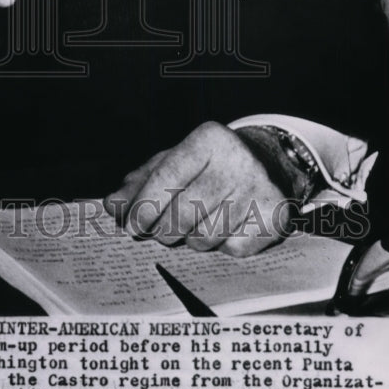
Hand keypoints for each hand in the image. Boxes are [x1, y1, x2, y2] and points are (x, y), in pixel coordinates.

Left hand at [103, 121, 292, 256]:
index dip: (144, 206)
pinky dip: (220, 246)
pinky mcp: (276, 217)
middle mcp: (238, 160)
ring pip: (205, 237)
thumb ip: (141, 182)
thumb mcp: (175, 161)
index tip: (131, 226)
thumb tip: (112, 206)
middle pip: (183, 213)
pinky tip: (224, 227)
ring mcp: (259, 189)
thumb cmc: (210, 164)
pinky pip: (231, 250)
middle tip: (159, 232)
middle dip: (163, 230)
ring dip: (190, 240)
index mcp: (209, 138)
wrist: (269, 162)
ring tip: (193, 225)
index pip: (167, 177)